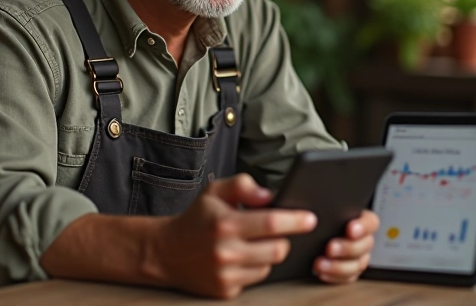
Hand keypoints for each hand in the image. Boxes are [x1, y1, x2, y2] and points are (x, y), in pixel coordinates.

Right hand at [149, 173, 316, 298]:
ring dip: (269, 254)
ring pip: (270, 266)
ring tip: (253, 243)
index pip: (272, 223)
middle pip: (278, 250)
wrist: (165, 252)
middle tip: (277, 231)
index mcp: (226, 223)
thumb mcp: (215, 191)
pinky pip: (256, 279)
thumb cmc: (196, 218)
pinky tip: (242, 258)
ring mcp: (226, 274)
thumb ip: (243, 185)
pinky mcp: (226, 290)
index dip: (296, 220)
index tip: (311, 218)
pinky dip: (255, 268)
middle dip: (284, 239)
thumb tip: (270, 196)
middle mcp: (226, 251)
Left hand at [313, 210, 378, 283]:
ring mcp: (359, 256)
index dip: (363, 227)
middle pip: (365, 245)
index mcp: (361, 220)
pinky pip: (348, 277)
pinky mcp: (351, 271)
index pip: (371, 222)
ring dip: (339, 266)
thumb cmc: (321, 218)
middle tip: (330, 248)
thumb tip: (316, 213)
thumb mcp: (324, 208)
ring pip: (358, 264)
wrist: (315, 232)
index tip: (350, 229)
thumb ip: (326, 207)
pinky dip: (335, 276)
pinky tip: (321, 272)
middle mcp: (363, 239)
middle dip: (347, 248)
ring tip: (320, 263)